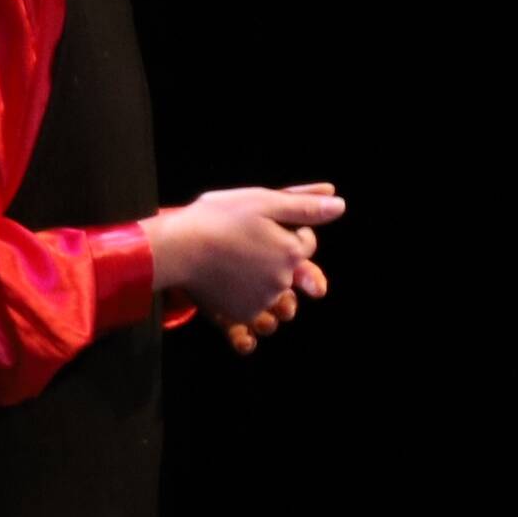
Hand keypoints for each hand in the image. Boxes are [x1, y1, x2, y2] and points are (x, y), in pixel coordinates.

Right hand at [152, 182, 339, 336]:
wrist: (177, 249)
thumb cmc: (218, 218)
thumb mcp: (264, 201)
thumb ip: (305, 205)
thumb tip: (340, 204)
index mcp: (293, 251)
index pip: (306, 242)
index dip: (285, 229)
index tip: (259, 224)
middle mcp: (283, 281)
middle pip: (292, 269)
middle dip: (277, 257)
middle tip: (245, 244)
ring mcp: (262, 301)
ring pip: (275, 291)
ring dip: (262, 280)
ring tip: (234, 263)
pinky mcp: (241, 315)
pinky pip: (255, 310)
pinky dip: (245, 298)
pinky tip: (227, 280)